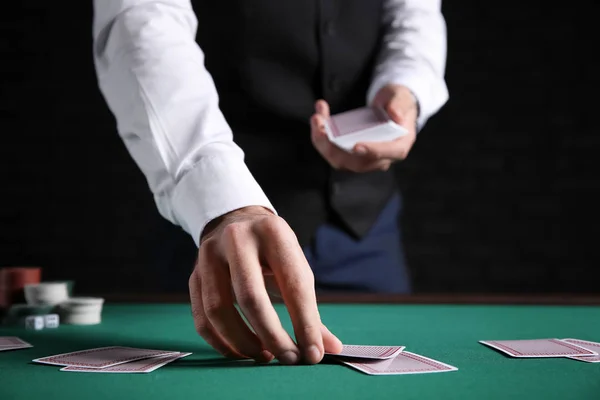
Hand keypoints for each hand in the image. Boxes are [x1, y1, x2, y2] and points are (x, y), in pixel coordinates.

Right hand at [189, 206, 342, 364]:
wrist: (235, 219)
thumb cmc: (272, 250)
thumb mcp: (294, 265)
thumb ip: (310, 307)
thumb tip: (331, 348)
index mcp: (274, 233)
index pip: (292, 284)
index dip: (305, 323)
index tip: (313, 354)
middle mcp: (238, 239)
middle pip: (251, 297)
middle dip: (272, 336)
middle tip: (288, 359)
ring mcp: (209, 256)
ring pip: (219, 310)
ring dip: (244, 342)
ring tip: (265, 355)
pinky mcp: (193, 274)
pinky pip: (202, 317)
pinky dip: (221, 342)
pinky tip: (240, 351)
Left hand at [310, 84, 417, 171]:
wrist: (390, 107)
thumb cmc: (397, 104)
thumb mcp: (401, 98)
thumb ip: (399, 105)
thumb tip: (396, 116)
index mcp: (399, 146)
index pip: (387, 153)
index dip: (372, 151)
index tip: (356, 146)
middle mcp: (382, 158)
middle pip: (356, 162)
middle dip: (334, 146)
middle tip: (321, 123)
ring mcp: (365, 159)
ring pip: (340, 160)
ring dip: (323, 142)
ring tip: (317, 118)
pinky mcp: (351, 156)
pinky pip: (334, 152)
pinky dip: (322, 138)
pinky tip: (319, 119)